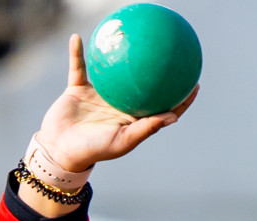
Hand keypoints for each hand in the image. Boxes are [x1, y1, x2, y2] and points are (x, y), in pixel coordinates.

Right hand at [35, 33, 198, 171]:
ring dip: (119, 53)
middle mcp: (119, 104)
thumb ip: (147, 128)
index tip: (195, 83)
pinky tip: (79, 37)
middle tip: (174, 54)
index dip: (180, 97)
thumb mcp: (122, 141)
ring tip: (131, 34)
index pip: (162, 106)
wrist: (60, 150)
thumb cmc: (93, 150)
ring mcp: (99, 94)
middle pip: (142, 84)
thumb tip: (174, 117)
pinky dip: (77, 53)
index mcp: (133, 118)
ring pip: (112, 70)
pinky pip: (79, 66)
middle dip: (157, 70)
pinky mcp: (78, 89)